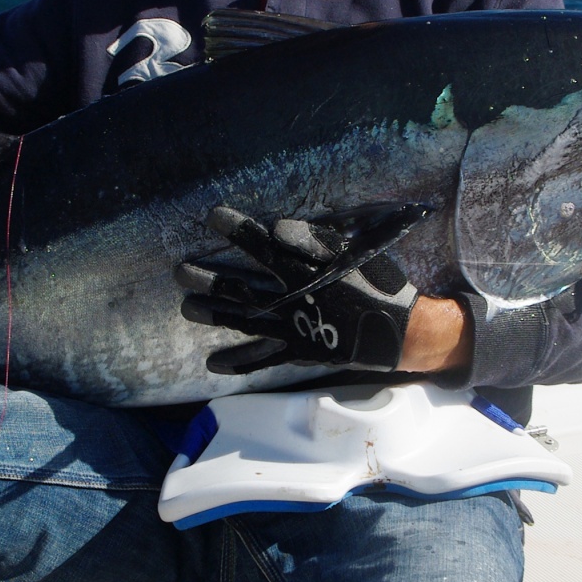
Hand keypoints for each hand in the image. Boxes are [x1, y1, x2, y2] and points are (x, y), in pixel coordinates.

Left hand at [177, 207, 419, 375]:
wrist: (402, 329)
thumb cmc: (378, 282)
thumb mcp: (352, 252)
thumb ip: (313, 240)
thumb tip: (276, 229)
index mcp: (305, 271)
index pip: (262, 246)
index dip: (237, 231)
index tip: (212, 218)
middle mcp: (293, 300)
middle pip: (241, 288)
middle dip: (209, 279)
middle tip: (180, 271)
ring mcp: (294, 329)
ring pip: (245, 320)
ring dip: (214, 314)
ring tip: (186, 308)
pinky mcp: (300, 350)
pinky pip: (265, 359)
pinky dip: (240, 362)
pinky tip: (213, 363)